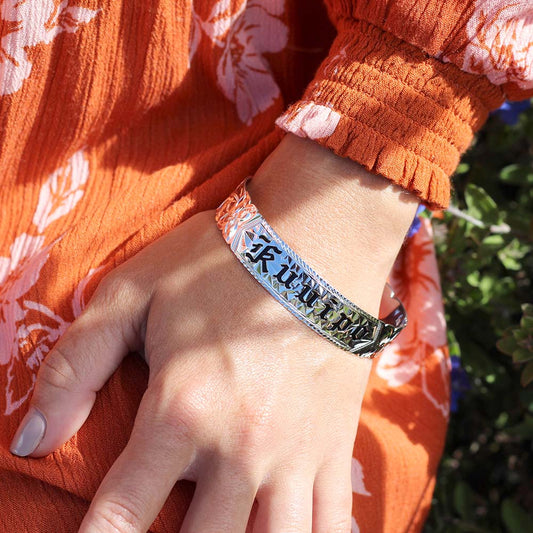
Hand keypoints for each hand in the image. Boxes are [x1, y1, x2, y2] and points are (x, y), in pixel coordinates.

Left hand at [10, 208, 372, 531]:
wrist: (316, 242)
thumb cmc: (220, 263)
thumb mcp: (133, 294)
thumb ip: (75, 365)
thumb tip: (30, 439)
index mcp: (182, 409)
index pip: (120, 517)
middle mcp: (241, 446)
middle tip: (162, 529)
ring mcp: (296, 452)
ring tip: (220, 526)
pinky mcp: (335, 444)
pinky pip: (332, 525)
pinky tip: (286, 532)